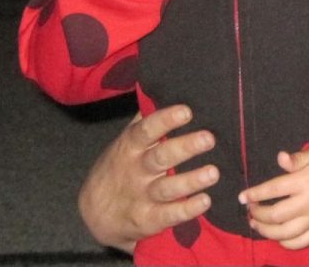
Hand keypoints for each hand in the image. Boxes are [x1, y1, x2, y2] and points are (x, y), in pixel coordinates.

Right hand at [77, 105, 219, 252]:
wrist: (94, 214)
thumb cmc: (118, 168)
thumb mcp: (124, 143)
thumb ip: (144, 120)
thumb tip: (163, 89)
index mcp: (130, 147)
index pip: (146, 130)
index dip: (165, 120)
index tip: (187, 111)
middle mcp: (136, 170)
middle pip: (160, 157)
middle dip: (185, 147)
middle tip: (209, 139)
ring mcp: (142, 196)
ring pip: (167, 187)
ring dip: (191, 180)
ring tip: (213, 172)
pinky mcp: (148, 219)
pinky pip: (169, 215)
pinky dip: (187, 209)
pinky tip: (205, 201)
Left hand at [239, 150, 308, 250]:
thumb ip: (297, 158)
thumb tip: (280, 157)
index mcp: (304, 182)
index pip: (274, 189)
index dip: (255, 194)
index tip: (242, 197)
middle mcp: (308, 203)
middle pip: (276, 215)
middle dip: (257, 214)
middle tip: (250, 210)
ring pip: (285, 233)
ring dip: (266, 231)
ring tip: (255, 224)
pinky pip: (300, 242)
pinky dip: (286, 243)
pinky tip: (277, 236)